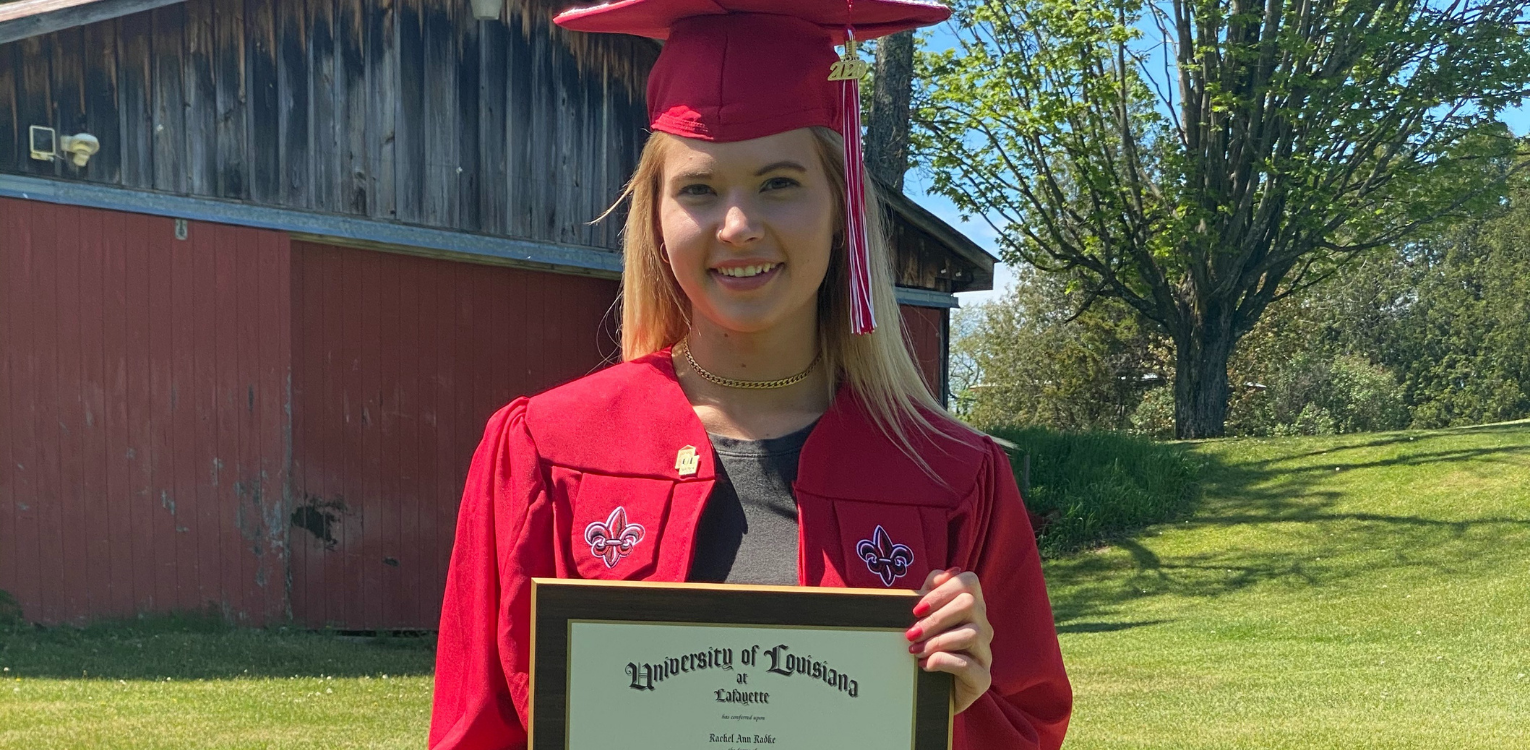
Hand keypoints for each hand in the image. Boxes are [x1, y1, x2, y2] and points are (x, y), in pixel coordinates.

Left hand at [907, 567, 993, 713]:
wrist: (927, 693)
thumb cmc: (924, 650)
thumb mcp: (922, 619)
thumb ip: (930, 593)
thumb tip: (944, 574)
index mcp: (971, 608)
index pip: (970, 581)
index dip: (943, 590)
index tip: (917, 609)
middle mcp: (983, 627)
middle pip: (970, 605)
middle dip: (936, 618)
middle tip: (911, 634)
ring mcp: (985, 653)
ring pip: (972, 633)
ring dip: (938, 641)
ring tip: (915, 651)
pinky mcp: (982, 678)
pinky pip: (969, 664)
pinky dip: (944, 661)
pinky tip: (926, 665)